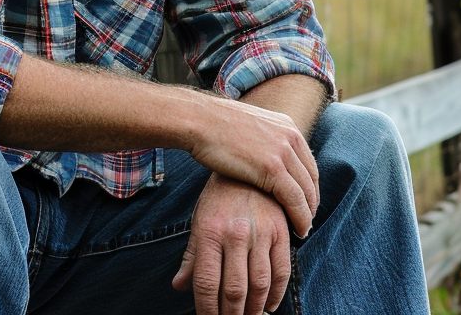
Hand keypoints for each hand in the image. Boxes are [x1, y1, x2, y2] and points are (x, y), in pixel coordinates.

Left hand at [173, 174, 292, 314]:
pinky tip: (269, 304)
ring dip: (254, 310)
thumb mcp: (200, 221)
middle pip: (234, 290)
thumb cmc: (220, 196)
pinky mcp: (281, 229)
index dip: (207, 310)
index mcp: (210, 232)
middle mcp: (235, 233)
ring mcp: (261, 232)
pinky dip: (276, 293)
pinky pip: (282, 270)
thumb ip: (192, 256)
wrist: (249, 159)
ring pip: (260, 285)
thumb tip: (179, 285)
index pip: (206, 284)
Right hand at [186, 97, 318, 236]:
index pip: (307, 163)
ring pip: (306, 191)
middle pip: (311, 177)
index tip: (305, 204)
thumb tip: (261, 157)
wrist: (200, 120)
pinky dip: (300, 217)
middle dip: (311, 202)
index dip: (309, 187)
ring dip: (307, 213)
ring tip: (303, 230)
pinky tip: (298, 230)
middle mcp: (291, 136)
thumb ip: (262, 141)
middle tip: (307, 221)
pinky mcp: (273, 167)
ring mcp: (284, 151)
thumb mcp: (248, 128)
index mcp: (287, 125)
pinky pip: (295, 199)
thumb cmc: (213, 127)